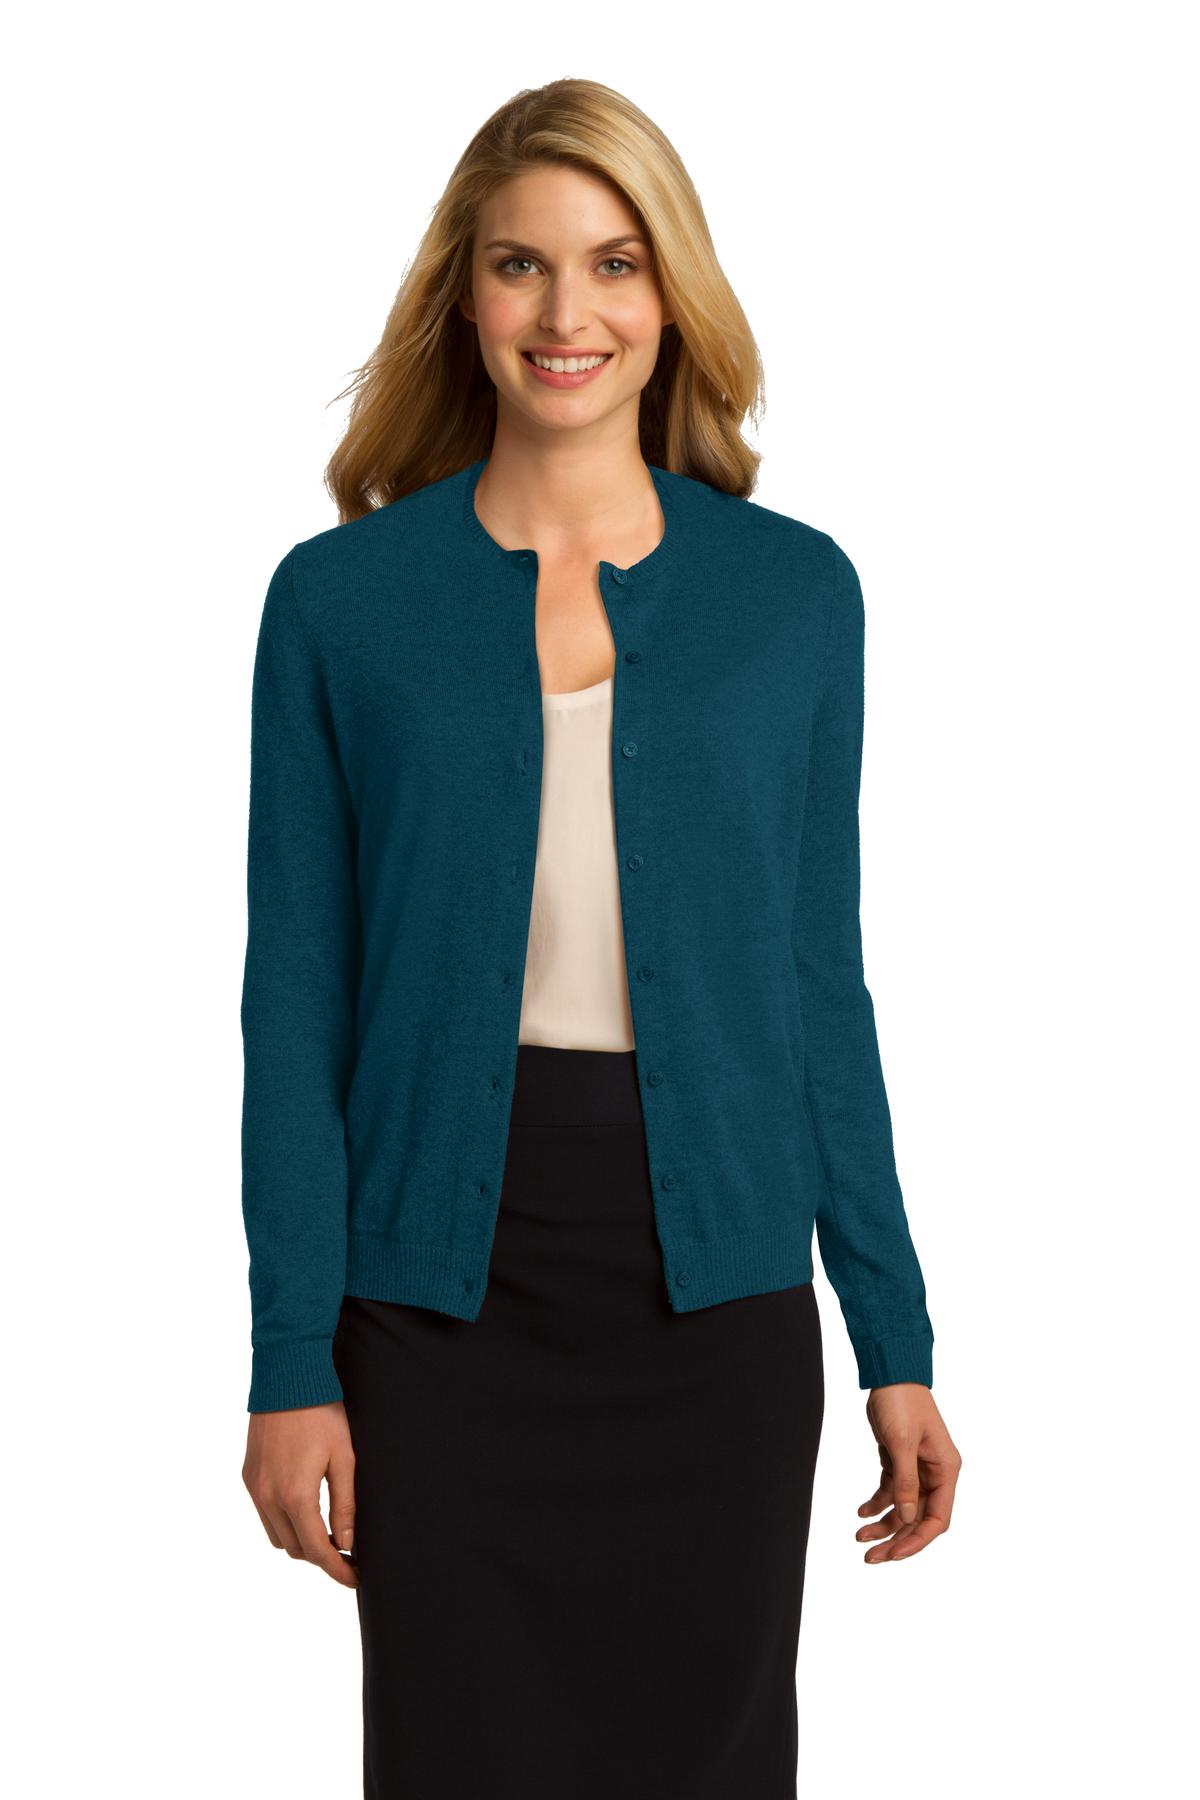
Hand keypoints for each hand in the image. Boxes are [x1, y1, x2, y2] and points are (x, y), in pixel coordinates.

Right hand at [242, 1401, 358, 1587]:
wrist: (286, 1378)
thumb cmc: (321, 1414)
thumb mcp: (344, 1458)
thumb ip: (345, 1504)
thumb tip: (348, 1543)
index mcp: (296, 1496)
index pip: (318, 1551)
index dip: (338, 1570)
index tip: (355, 1578)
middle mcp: (269, 1498)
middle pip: (295, 1549)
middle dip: (321, 1556)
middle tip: (347, 1551)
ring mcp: (255, 1488)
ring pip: (277, 1536)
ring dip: (300, 1541)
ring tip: (327, 1531)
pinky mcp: (248, 1477)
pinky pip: (264, 1515)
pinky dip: (283, 1522)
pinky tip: (303, 1509)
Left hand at [856, 1384, 960, 1562]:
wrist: (890, 1373)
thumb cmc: (901, 1402)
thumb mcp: (901, 1442)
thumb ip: (905, 1482)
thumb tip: (908, 1519)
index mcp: (946, 1470)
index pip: (937, 1518)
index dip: (918, 1540)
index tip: (895, 1555)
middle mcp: (935, 1473)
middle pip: (919, 1519)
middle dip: (896, 1539)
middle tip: (871, 1558)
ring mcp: (918, 1469)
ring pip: (903, 1509)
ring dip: (884, 1525)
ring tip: (860, 1539)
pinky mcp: (901, 1462)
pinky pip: (891, 1492)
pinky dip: (877, 1504)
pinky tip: (861, 1513)